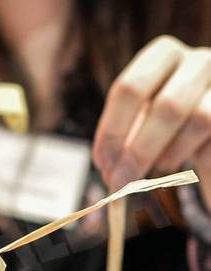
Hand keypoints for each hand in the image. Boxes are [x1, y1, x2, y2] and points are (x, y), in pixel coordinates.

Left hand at [93, 36, 210, 202]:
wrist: (208, 134)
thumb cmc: (167, 125)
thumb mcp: (140, 122)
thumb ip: (123, 139)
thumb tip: (110, 172)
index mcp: (163, 56)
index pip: (130, 88)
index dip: (113, 130)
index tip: (104, 164)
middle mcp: (199, 61)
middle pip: (167, 105)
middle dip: (139, 150)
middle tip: (122, 180)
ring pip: (200, 119)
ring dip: (171, 154)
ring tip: (159, 168)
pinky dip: (198, 159)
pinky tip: (186, 167)